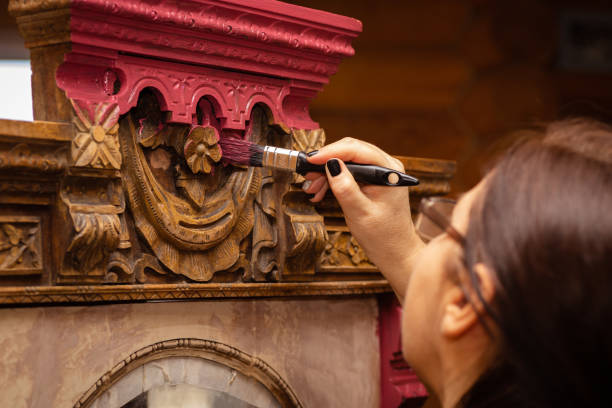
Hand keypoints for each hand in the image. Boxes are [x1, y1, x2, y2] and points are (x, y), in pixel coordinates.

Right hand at [303, 138, 424, 301]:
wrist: (395, 252)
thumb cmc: (383, 236)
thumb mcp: (360, 213)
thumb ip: (346, 188)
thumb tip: (331, 164)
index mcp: (389, 170)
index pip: (356, 150)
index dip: (331, 152)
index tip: (310, 159)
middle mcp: (387, 166)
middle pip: (351, 151)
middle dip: (327, 162)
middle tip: (308, 175)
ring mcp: (380, 172)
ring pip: (348, 161)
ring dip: (327, 173)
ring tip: (313, 189)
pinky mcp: (373, 180)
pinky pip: (350, 172)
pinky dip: (334, 180)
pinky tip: (321, 192)